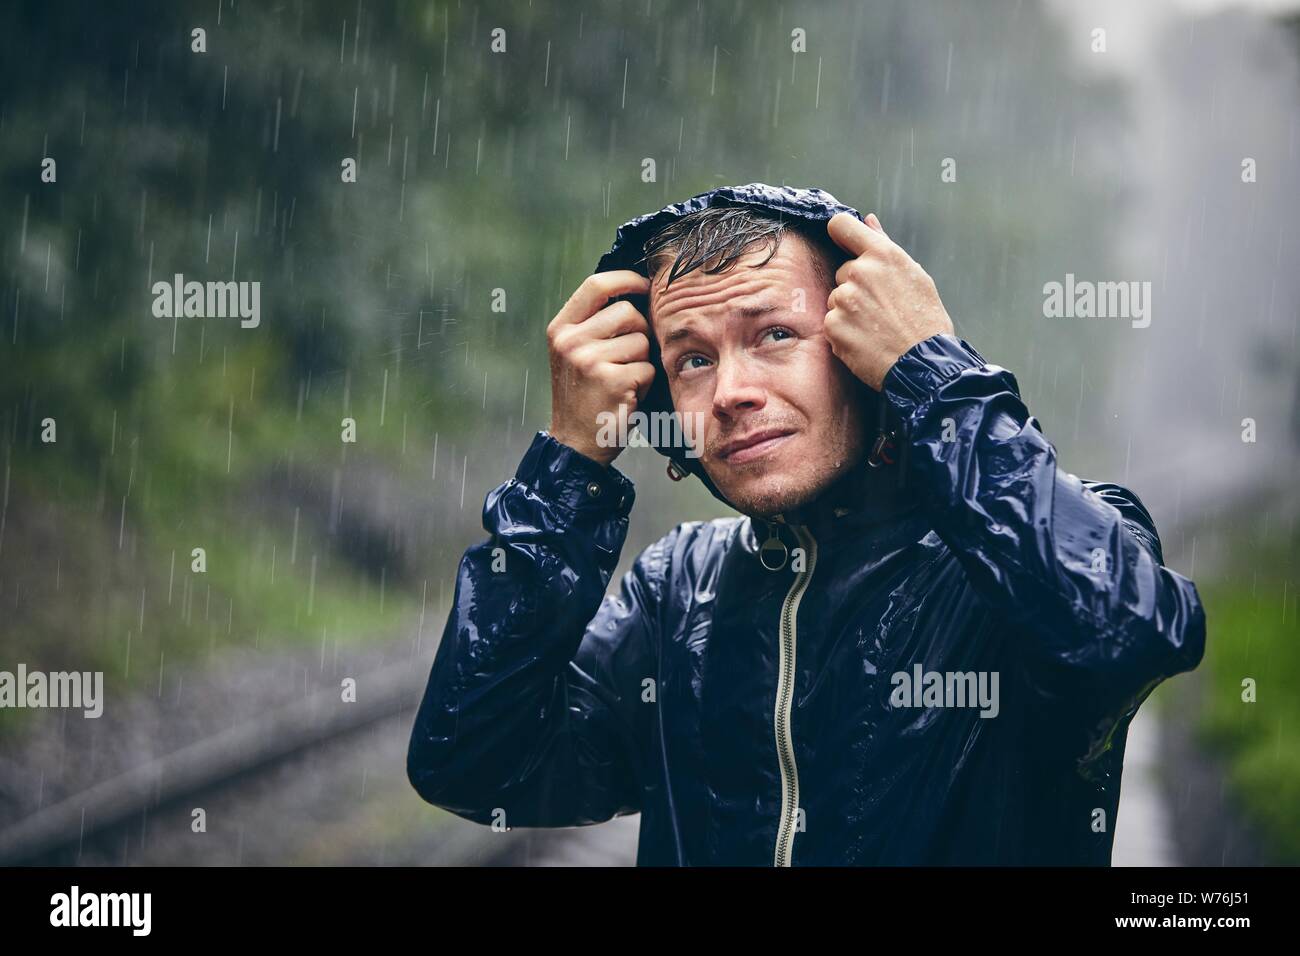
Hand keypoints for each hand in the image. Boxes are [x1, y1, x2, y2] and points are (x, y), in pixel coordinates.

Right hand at [546, 270, 655, 465]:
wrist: (575, 443)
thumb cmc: (584, 396)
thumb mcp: (576, 353)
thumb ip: (595, 323)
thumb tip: (636, 291)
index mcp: (560, 329)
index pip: (596, 284)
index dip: (626, 280)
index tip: (644, 286)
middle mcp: (570, 341)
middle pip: (628, 312)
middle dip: (639, 333)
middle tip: (628, 359)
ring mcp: (589, 360)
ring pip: (642, 341)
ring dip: (642, 361)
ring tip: (624, 380)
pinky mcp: (611, 381)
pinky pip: (648, 368)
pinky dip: (646, 384)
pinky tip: (627, 395)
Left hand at [823, 212, 954, 389]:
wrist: (923, 363)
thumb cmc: (925, 320)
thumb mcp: (914, 275)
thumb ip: (884, 246)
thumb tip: (868, 221)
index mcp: (882, 255)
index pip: (841, 226)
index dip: (840, 234)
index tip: (844, 244)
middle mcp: (859, 273)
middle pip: (842, 271)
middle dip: (855, 286)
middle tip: (880, 308)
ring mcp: (844, 300)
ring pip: (837, 299)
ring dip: (849, 311)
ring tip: (875, 327)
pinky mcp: (833, 326)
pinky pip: (832, 323)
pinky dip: (844, 332)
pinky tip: (866, 340)